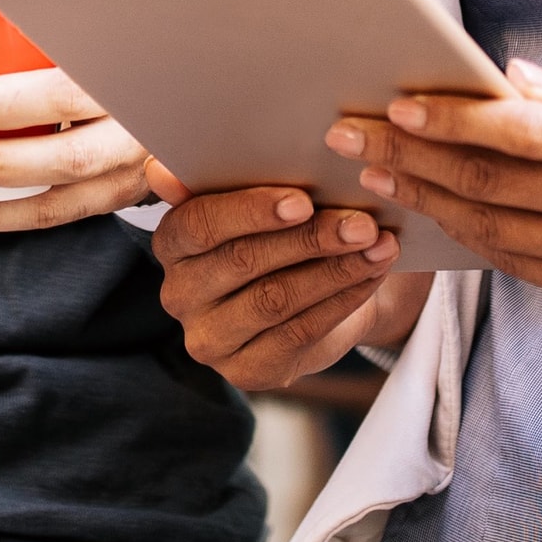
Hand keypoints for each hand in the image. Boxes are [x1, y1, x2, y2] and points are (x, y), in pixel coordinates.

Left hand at [0, 9, 156, 231]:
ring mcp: (132, 160)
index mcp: (121, 58)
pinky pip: (56, 211)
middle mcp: (134, 112)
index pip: (62, 71)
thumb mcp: (57, 22)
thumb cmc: (95, 46)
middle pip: (64, 134)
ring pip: (61, 183)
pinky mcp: (117, 192)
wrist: (178, 85)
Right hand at [153, 186, 429, 387]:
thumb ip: (220, 177)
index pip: (199, 224)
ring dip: (334, 270)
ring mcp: (209, 340)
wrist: (313, 291)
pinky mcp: (244, 373)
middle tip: (362, 224)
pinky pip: (297, 334)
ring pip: (275, 300)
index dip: (250, 211)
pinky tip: (371, 277)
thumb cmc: (278, 231)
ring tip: (379, 247)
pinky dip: (341, 302)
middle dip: (309, 239)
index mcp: (171, 243)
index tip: (304, 200)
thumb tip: (162, 168)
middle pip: (243, 262)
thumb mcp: (256, 199)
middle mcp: (178, 295)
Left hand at [338, 58, 541, 306]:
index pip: (515, 132)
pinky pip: (511, 262)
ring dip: (423, 201)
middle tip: (352, 139)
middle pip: (486, 182)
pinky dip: (464, 236)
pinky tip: (428, 211)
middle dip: (410, 159)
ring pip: (488, 228)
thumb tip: (502, 77)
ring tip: (375, 176)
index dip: (450, 120)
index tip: (396, 106)